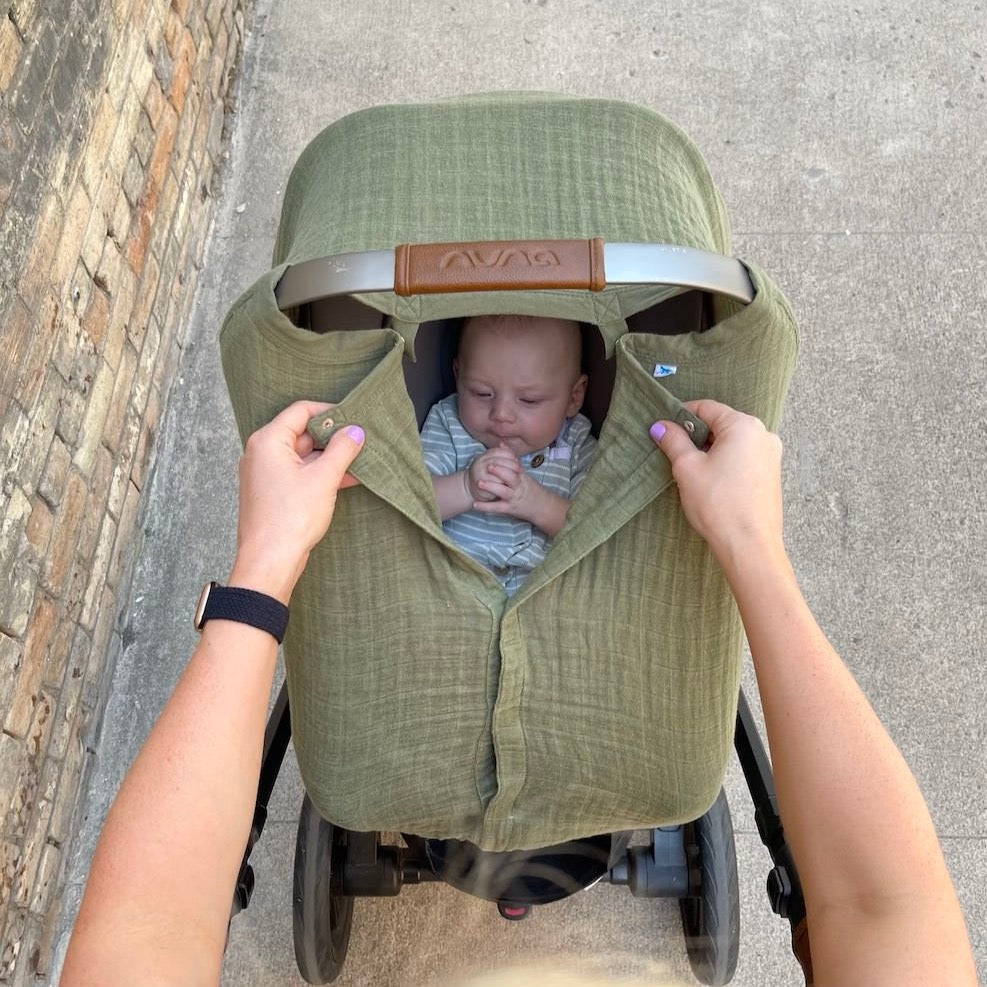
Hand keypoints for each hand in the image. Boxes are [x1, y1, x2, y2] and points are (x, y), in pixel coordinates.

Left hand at [231, 401, 364, 602]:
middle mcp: (261, 453)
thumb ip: (342, 449)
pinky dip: (319, 473)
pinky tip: (346, 479)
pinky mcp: (272, 492)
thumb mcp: (324, 478)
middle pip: (302, 432)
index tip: (353, 418)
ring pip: (302, 455)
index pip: (301, 410)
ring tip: (358, 461)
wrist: (270, 561)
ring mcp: (265, 474)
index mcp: (268, 441)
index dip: (329, 412)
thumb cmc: (289, 519)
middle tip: (359, 440)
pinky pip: (299, 473)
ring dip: (329, 457)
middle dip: (332, 436)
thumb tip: (355, 431)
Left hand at [470, 445, 568, 534]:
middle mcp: (518, 486)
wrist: (542, 507)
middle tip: (488, 466)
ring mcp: (513, 498)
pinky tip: (475, 504)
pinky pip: (497, 508)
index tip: (496, 453)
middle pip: (511, 477)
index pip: (514, 466)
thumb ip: (511, 460)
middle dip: (500, 472)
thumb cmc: (530, 489)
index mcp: (520, 477)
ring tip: (479, 483)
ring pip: (504, 492)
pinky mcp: (510, 509)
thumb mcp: (523, 474)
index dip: (506, 460)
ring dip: (491, 487)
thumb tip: (501, 444)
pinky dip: (486, 507)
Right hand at [650, 400, 783, 560]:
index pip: (707, 407)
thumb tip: (661, 426)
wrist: (749, 546)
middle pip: (722, 423)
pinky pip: (744, 458)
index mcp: (743, 426)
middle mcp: (763, 435)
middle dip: (697, 435)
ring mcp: (771, 455)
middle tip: (676, 452)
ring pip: (733, 442)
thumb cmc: (718, 505)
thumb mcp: (687, 468)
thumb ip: (674, 441)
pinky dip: (726, 463)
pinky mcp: (771, 474)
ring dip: (711, 450)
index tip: (666, 429)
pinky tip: (713, 482)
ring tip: (693, 471)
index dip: (682, 415)